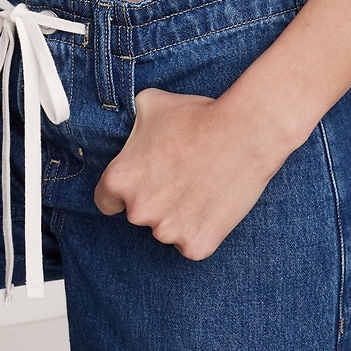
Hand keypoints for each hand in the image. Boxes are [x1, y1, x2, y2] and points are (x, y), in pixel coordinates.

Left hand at [93, 86, 282, 261]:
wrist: (244, 133)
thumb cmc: (198, 116)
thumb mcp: (148, 104)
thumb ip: (130, 125)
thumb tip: (130, 125)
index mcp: (119, 180)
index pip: (106, 201)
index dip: (123, 193)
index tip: (142, 185)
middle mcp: (138, 210)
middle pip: (139, 215)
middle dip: (155, 201)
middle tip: (181, 179)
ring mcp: (167, 231)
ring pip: (167, 231)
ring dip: (179, 218)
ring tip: (201, 188)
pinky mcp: (196, 246)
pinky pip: (192, 245)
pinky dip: (202, 231)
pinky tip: (213, 206)